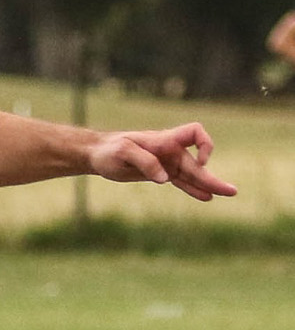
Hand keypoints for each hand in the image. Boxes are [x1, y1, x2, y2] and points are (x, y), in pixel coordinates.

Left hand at [87, 124, 236, 201]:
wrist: (98, 154)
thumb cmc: (109, 150)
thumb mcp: (123, 153)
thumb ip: (145, 162)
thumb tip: (164, 178)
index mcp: (164, 140)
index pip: (194, 132)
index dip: (202, 145)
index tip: (196, 161)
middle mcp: (170, 151)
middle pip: (197, 163)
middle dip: (212, 177)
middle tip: (231, 191)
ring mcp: (166, 163)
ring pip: (192, 174)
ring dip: (207, 184)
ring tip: (225, 194)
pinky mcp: (160, 174)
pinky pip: (181, 182)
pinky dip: (193, 189)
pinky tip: (205, 197)